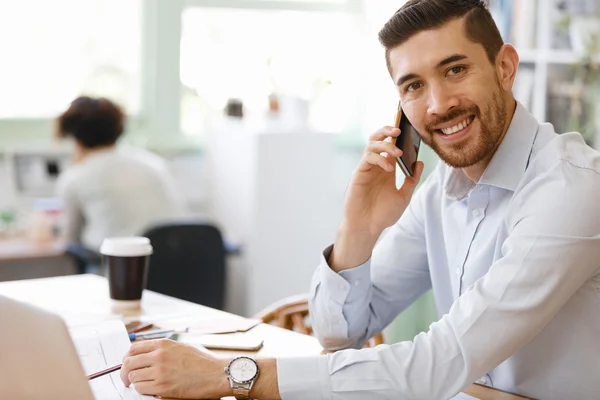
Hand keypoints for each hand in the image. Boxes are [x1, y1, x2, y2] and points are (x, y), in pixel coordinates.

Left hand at [120, 338, 229, 398]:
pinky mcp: (162, 387)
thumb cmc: (203, 362)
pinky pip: (141, 388)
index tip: (127, 363)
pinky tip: (148, 389)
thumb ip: (165, 348)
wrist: (216, 374)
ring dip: (134, 382)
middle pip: (129, 363)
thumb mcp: (182, 347)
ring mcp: (160, 372)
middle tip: (126, 378)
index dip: (127, 357)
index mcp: (164, 344)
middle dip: (124, 371)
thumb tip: (149, 354)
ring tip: (140, 384)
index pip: (134, 348)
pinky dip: (141, 390)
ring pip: (133, 377)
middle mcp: (159, 356)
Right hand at [330, 126, 423, 270]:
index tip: (410, 130)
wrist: (367, 227)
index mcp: (387, 169)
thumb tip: (420, 162)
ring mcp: (367, 168)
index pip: (392, 145)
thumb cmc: (382, 214)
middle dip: (387, 130)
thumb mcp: (403, 196)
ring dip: (386, 144)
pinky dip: (379, 158)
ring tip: (398, 152)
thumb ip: (412, 180)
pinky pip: (367, 158)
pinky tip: (388, 167)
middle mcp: (376, 165)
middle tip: (399, 129)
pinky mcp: (359, 174)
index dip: (399, 136)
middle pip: (378, 139)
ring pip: (372, 144)